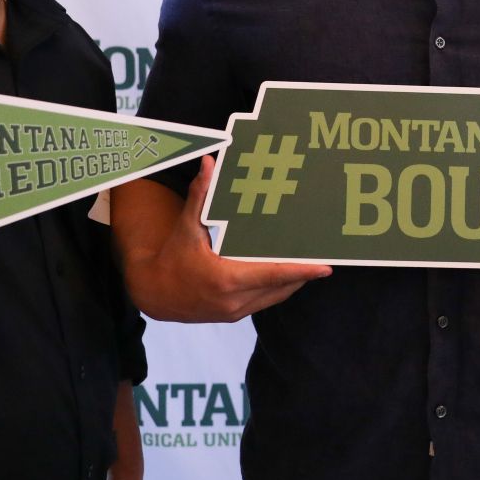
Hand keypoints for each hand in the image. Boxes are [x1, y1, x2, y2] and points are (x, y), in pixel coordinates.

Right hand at [141, 156, 330, 322]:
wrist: (154, 294)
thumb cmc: (171, 258)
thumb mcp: (186, 227)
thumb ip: (201, 196)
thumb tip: (209, 164)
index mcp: (225, 280)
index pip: (273, 275)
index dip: (301, 272)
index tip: (326, 268)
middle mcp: (233, 301)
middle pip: (280, 287)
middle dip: (303, 273)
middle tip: (323, 256)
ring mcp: (234, 312)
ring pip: (275, 297)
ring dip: (293, 282)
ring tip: (311, 263)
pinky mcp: (233, 316)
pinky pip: (265, 302)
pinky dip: (278, 288)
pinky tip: (288, 274)